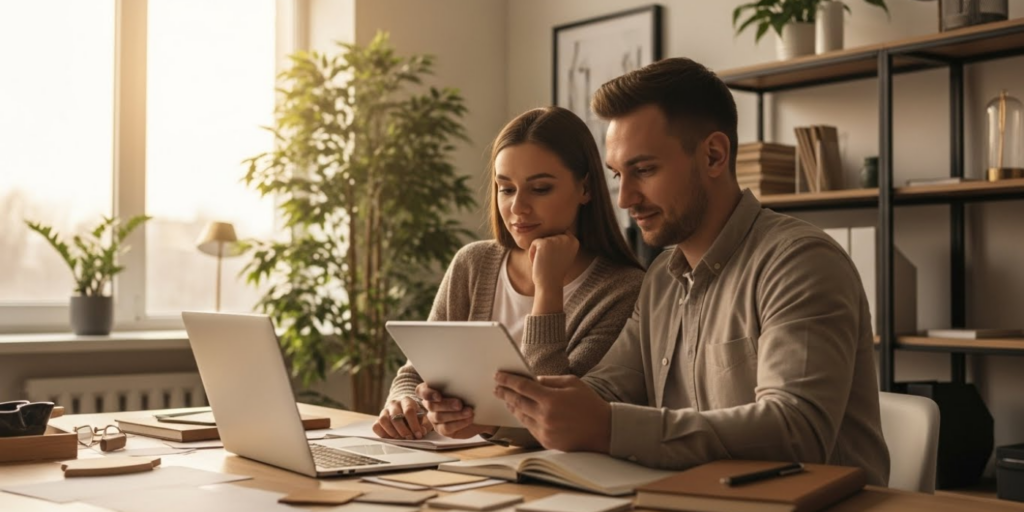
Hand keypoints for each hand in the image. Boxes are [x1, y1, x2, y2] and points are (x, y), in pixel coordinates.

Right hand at [373, 396, 431, 439]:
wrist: (404, 412)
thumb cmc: (416, 417)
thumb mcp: (423, 419)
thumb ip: (424, 425)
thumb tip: (421, 432)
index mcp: (406, 400)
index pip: (409, 410)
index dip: (414, 424)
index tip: (418, 435)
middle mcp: (394, 404)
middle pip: (395, 416)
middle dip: (403, 430)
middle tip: (409, 438)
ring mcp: (384, 411)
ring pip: (383, 420)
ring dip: (392, 432)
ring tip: (400, 438)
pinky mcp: (377, 419)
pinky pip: (376, 426)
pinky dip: (382, 434)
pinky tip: (391, 438)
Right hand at [416, 382, 497, 438]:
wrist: (477, 410)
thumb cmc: (468, 393)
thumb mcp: (464, 385)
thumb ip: (460, 381)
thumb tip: (468, 374)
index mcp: (431, 390)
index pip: (421, 391)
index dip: (428, 394)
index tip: (439, 396)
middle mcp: (430, 404)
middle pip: (432, 405)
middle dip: (446, 404)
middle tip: (459, 404)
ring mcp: (434, 418)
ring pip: (439, 417)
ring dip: (455, 414)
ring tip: (469, 411)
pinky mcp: (441, 429)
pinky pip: (446, 428)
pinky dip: (459, 423)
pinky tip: (469, 419)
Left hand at [493, 372, 610, 452]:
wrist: (604, 430)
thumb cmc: (589, 403)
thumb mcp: (572, 383)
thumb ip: (549, 380)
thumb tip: (531, 379)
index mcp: (551, 399)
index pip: (522, 387)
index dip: (508, 380)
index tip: (498, 375)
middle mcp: (545, 416)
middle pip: (517, 402)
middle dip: (504, 393)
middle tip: (496, 387)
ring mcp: (545, 431)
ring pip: (521, 417)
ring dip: (512, 407)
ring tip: (506, 399)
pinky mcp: (546, 441)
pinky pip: (529, 427)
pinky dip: (523, 418)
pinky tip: (520, 412)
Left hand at [529, 233, 578, 313]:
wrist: (549, 284)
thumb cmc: (554, 272)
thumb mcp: (564, 255)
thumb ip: (562, 243)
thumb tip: (557, 233)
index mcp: (574, 241)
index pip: (558, 235)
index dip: (553, 248)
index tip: (556, 260)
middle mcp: (567, 238)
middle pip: (548, 236)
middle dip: (545, 250)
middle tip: (550, 262)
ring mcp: (556, 239)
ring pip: (541, 240)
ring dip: (539, 252)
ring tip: (545, 263)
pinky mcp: (544, 242)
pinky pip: (534, 243)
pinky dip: (532, 253)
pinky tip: (539, 262)